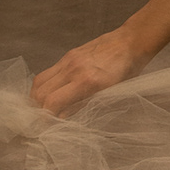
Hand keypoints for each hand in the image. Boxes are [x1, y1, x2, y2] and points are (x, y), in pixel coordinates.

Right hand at [30, 28, 147, 115]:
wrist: (132, 41)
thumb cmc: (127, 69)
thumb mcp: (110, 93)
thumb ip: (83, 104)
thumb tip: (60, 116)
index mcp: (87, 81)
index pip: (52, 103)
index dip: (44, 119)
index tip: (44, 129)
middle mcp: (74, 69)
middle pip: (39, 93)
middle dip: (36, 110)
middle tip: (42, 120)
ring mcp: (69, 60)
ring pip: (39, 81)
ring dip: (37, 97)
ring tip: (44, 107)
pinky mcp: (69, 54)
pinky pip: (48, 71)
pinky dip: (45, 84)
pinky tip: (53, 92)